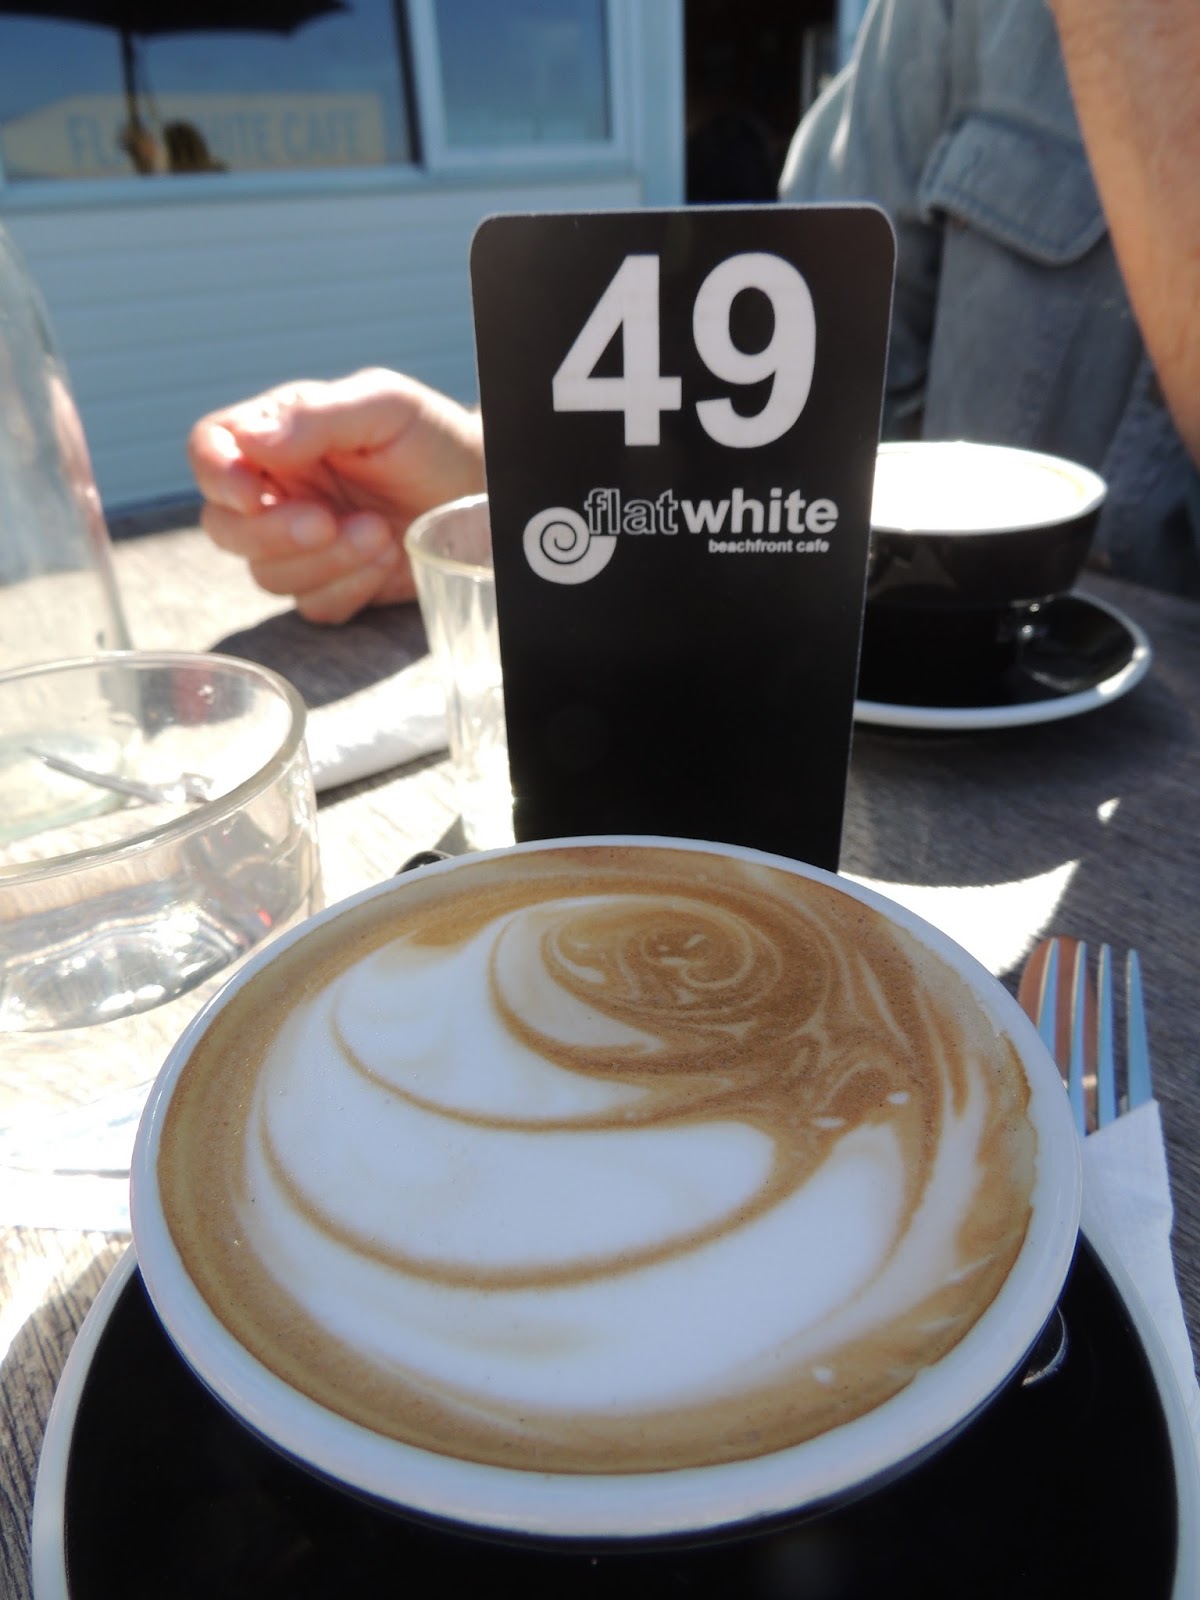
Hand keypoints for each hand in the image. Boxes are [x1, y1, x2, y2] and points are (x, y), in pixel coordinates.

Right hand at [188, 368, 484, 622]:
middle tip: (327, 522)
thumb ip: (316, 417)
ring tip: (381, 533)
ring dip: (324, 562)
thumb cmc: (433, 438)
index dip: (217, 476)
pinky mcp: (333, 584)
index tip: (251, 494)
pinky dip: (347, 589)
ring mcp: (302, 544)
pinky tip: (386, 560)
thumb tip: (251, 441)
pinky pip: (311, 606)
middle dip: (272, 534)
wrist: (481, 490)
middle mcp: (279, 491)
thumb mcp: (383, 406)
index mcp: (278, 436)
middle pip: (224, 527)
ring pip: (267, 574)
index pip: (211, 451)